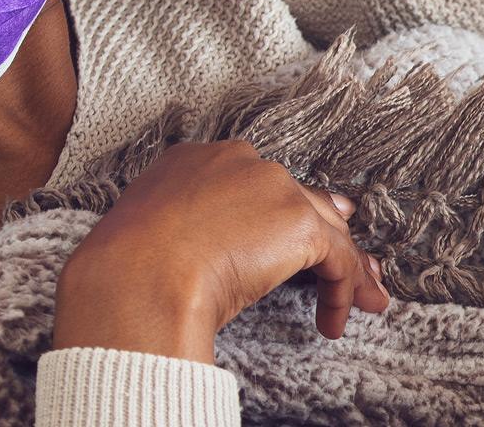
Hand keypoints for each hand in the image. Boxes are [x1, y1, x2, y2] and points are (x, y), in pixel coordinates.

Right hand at [51, 141, 390, 362]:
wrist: (135, 279)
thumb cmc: (125, 273)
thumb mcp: (151, 239)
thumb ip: (184, 234)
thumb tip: (217, 259)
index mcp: (195, 161)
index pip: (255, 184)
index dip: (280, 210)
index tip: (295, 233)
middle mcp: (239, 161)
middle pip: (298, 198)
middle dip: (327, 232)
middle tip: (348, 265)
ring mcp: (272, 187)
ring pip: (325, 227)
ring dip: (346, 270)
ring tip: (358, 303)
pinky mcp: (298, 221)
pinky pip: (337, 258)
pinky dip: (343, 291)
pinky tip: (333, 321)